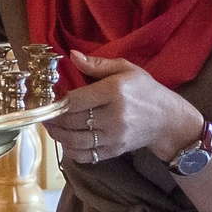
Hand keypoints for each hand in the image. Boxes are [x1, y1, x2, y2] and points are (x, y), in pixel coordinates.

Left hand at [42, 52, 202, 167]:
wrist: (168, 120)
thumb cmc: (146, 90)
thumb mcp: (126, 69)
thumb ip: (97, 63)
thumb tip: (72, 56)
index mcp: (114, 92)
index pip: (76, 100)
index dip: (57, 101)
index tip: (48, 98)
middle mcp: (113, 116)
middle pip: (72, 121)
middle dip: (53, 119)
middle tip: (44, 113)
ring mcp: (114, 137)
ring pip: (75, 141)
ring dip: (58, 135)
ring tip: (51, 126)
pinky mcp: (115, 151)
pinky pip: (85, 156)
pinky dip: (70, 150)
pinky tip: (66, 140)